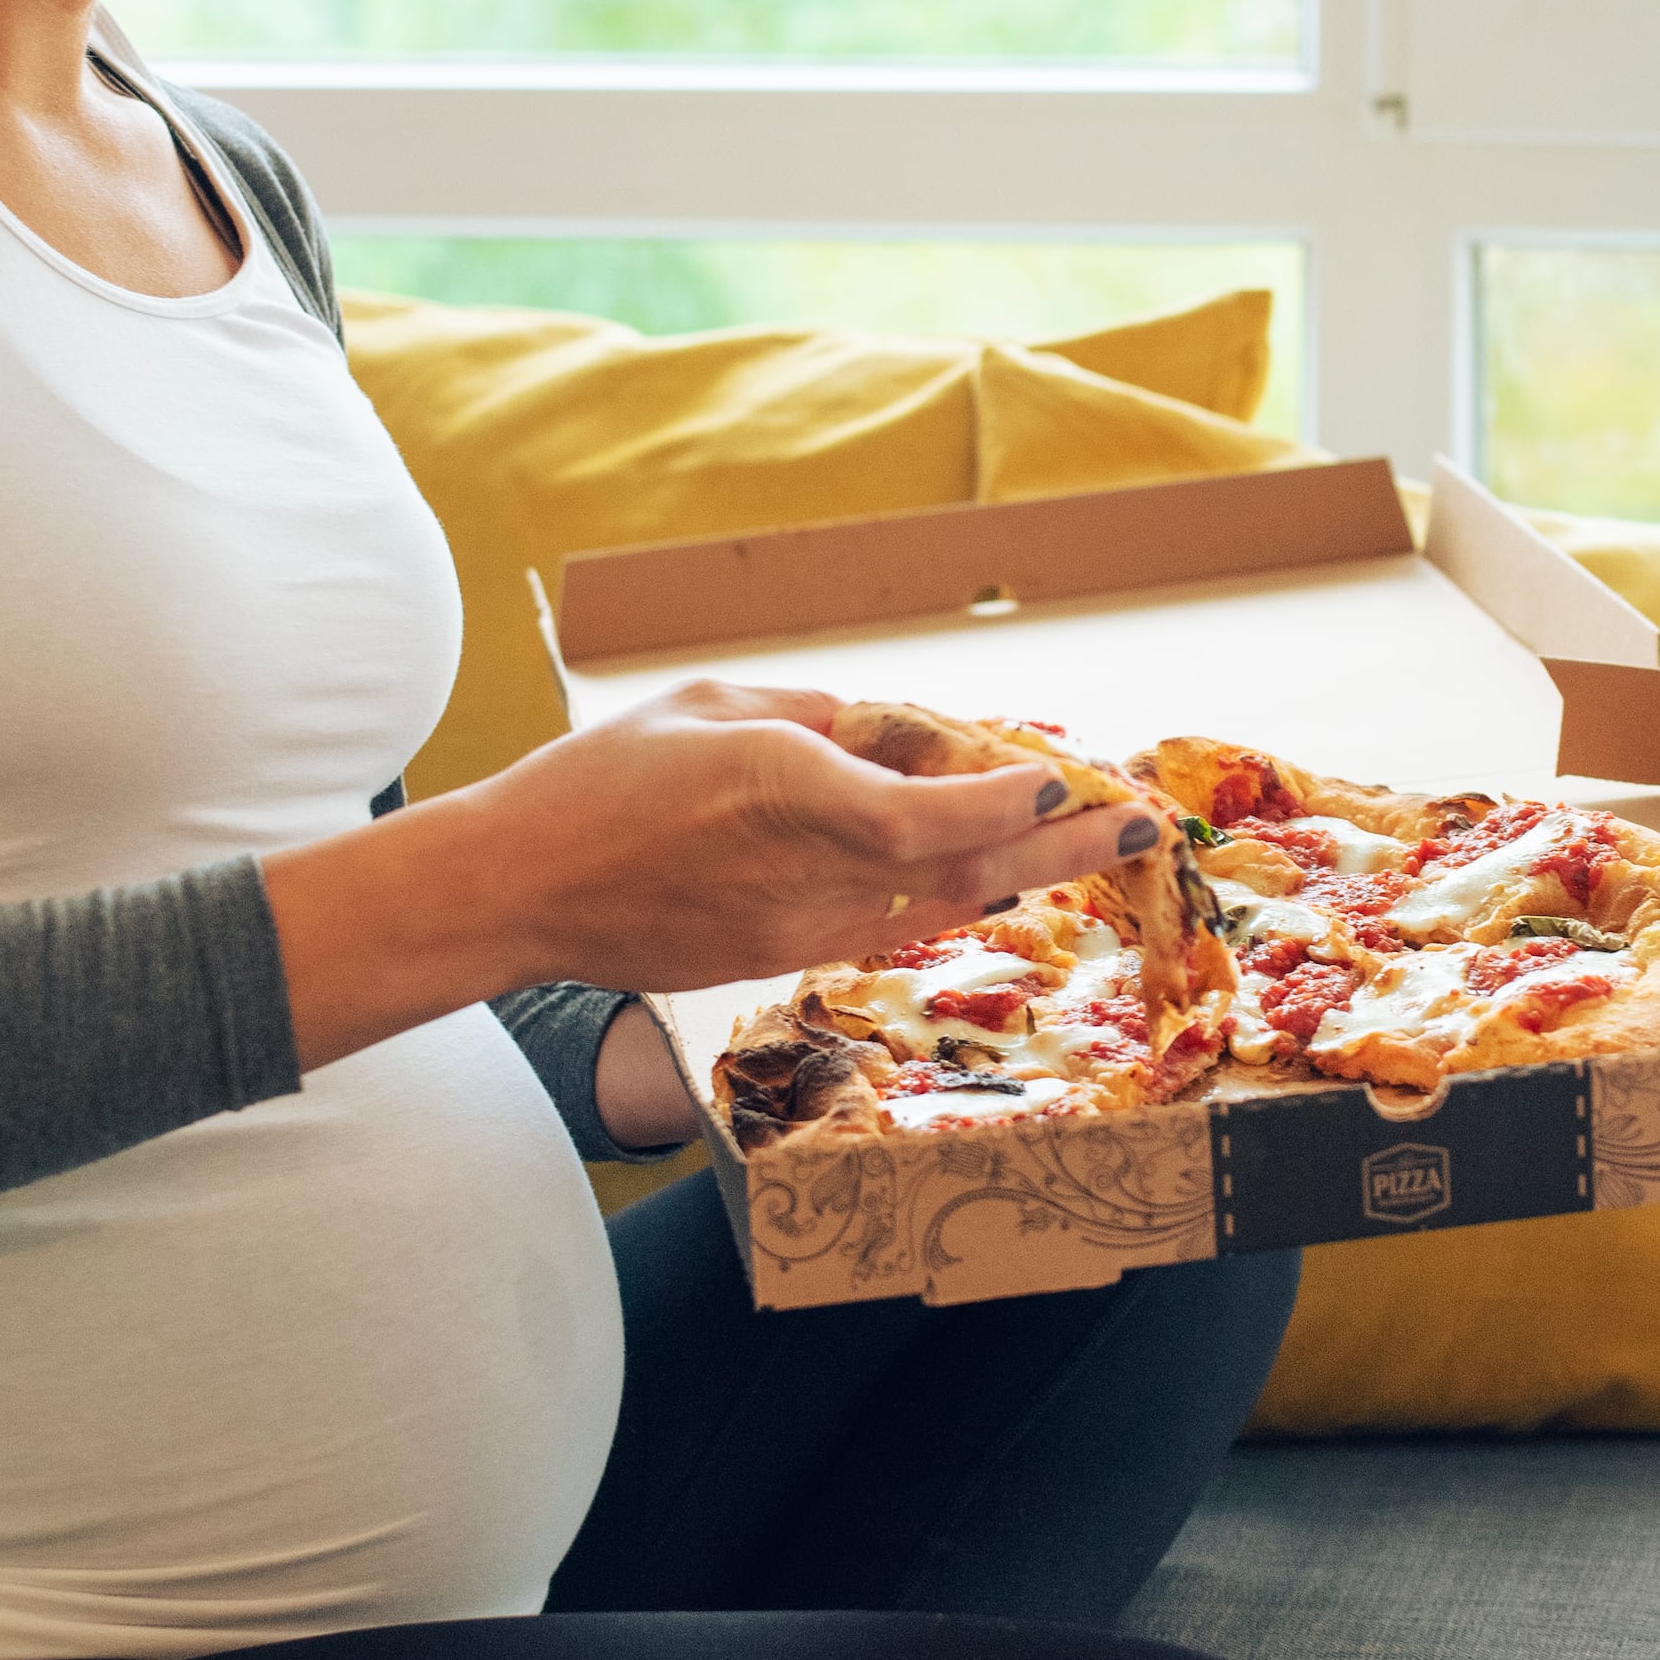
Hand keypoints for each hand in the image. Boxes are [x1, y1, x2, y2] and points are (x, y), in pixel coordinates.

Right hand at [457, 680, 1158, 993]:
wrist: (518, 891)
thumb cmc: (601, 779)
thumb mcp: (711, 703)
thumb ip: (815, 715)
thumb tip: (891, 733)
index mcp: (782, 789)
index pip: (925, 811)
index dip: (1006, 802)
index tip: (1066, 783)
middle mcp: (805, 871)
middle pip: (961, 869)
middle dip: (1063, 846)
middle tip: (1141, 825)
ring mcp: (796, 927)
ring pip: (936, 900)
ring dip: (1020, 869)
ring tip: (1093, 843)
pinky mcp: (779, 956)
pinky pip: (889, 922)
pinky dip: (951, 892)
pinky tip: (1000, 875)